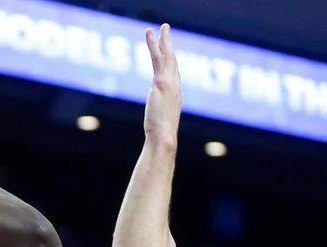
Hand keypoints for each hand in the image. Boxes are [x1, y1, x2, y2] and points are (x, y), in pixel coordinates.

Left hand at [143, 24, 181, 148]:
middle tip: (167, 33)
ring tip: (161, 27)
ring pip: (168, 55)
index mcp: (176, 97)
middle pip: (174, 61)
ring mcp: (170, 83)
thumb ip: (160, 122)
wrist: (163, 138)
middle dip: (171, 46)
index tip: (172, 54)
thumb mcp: (161, 127)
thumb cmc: (161, 139)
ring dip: (164, 39)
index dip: (174, 63)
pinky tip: (150, 34)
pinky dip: (153, 44)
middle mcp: (176, 87)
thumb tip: (157, 133)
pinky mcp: (160, 82)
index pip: (176, 75)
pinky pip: (157, 57)